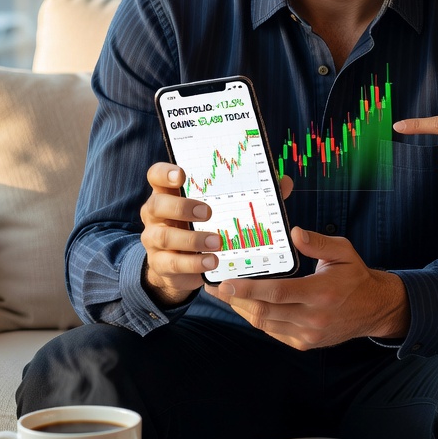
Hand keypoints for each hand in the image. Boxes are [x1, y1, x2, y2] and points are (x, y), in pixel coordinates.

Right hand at [139, 168, 294, 308]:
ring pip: (164, 236)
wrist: (180, 265)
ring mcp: (154, 239)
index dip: (165, 173)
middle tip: (208, 212)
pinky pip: (172, 263)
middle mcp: (156, 214)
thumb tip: (283, 181)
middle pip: (157, 204)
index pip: (156, 175)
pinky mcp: (159, 263)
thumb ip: (249, 193)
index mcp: (169, 193)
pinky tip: (211, 262)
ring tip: (217, 244)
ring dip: (192, 239)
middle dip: (182, 207)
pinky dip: (193, 263)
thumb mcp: (221, 208)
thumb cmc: (204, 226)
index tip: (182, 174)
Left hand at [204, 226, 409, 349]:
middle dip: (235, 300)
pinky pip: (273, 332)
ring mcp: (307, 334)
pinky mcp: (304, 343)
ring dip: (242, 310)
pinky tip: (246, 306)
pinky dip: (257, 319)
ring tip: (225, 296)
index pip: (277, 293)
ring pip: (265, 324)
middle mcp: (313, 317)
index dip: (248, 289)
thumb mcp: (342, 251)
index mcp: (321, 293)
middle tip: (215, 287)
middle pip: (265, 312)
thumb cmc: (355, 276)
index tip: (225, 283)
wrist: (373, 308)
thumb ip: (317, 242)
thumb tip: (294, 233)